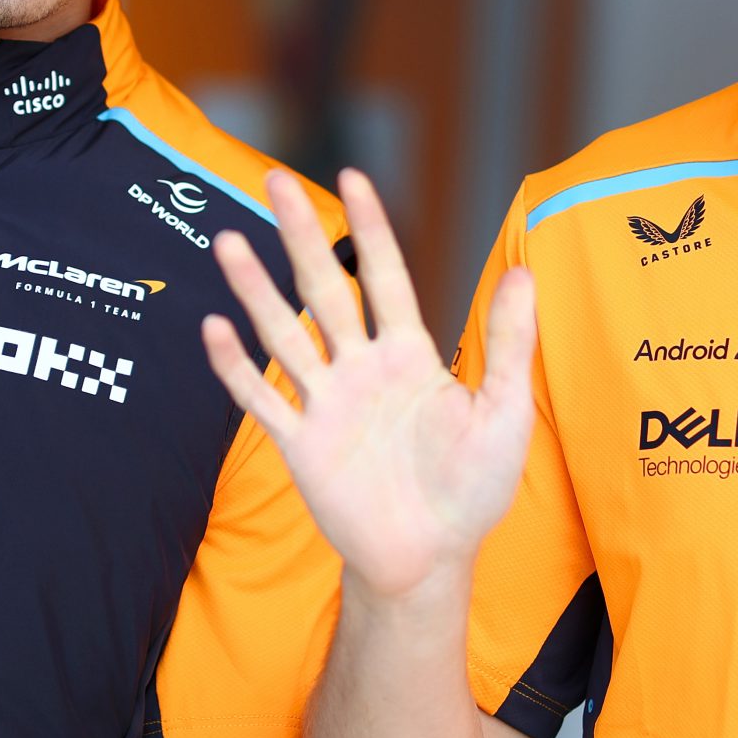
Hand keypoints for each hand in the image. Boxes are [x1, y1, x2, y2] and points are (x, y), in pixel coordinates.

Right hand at [203, 169, 538, 600]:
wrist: (431, 559)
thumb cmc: (473, 489)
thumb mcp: (504, 412)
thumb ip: (508, 343)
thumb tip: (523, 269)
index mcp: (409, 354)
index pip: (384, 276)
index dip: (370, 228)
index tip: (352, 177)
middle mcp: (361, 368)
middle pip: (325, 288)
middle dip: (301, 236)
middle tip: (275, 181)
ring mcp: (326, 403)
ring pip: (284, 334)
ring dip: (255, 290)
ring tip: (228, 243)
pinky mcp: (300, 445)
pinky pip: (262, 398)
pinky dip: (236, 366)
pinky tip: (213, 327)